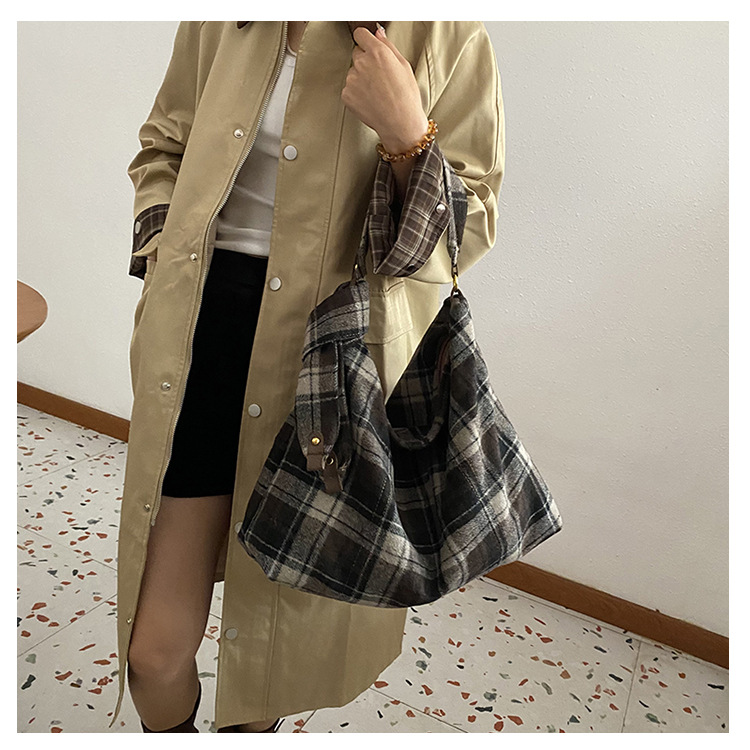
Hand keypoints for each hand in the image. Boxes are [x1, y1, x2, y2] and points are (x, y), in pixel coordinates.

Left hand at [341, 24, 428, 152]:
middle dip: (365, 61)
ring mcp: (352, 79)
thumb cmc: (406, 96)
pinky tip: (370, 100)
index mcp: (377, 52)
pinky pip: (349, 89)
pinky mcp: (346, 94)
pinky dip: (356, 93)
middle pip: (357, 54)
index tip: (368, 45)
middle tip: (378, 77)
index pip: (360, 34)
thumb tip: (378, 33)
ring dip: (361, 78)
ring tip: (376, 92)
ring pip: (353, 73)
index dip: (365, 40)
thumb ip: (388, 46)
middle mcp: (362, 63)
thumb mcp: (404, 66)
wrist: (400, 123)